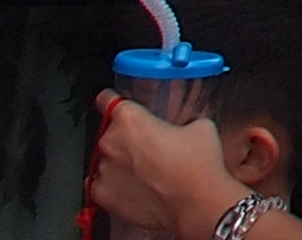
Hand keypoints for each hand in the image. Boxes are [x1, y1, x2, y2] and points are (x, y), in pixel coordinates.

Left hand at [91, 97, 244, 232]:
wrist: (195, 202)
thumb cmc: (197, 164)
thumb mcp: (199, 126)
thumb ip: (179, 121)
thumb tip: (177, 128)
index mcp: (130, 119)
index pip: (107, 99)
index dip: (112, 100)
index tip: (114, 103)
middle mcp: (110, 142)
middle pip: (110, 132)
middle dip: (127, 137)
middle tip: (151, 145)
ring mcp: (103, 171)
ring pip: (107, 160)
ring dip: (121, 161)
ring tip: (148, 170)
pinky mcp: (103, 196)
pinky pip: (102, 184)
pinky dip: (115, 184)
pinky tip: (136, 186)